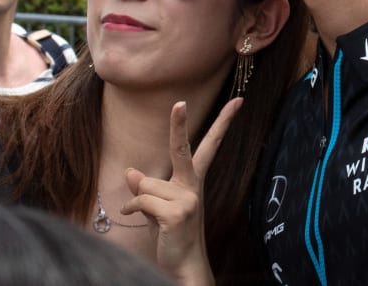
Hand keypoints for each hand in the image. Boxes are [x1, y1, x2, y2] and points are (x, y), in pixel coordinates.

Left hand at [121, 97, 242, 285]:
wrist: (184, 266)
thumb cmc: (171, 236)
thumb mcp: (157, 208)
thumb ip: (146, 188)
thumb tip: (131, 172)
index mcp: (192, 180)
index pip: (208, 146)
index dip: (222, 122)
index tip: (236, 101)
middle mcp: (193, 186)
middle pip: (182, 148)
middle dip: (179, 124)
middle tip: (181, 102)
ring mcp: (188, 199)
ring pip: (145, 184)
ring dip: (140, 202)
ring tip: (151, 218)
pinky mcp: (177, 213)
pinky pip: (141, 200)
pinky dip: (133, 209)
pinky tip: (136, 218)